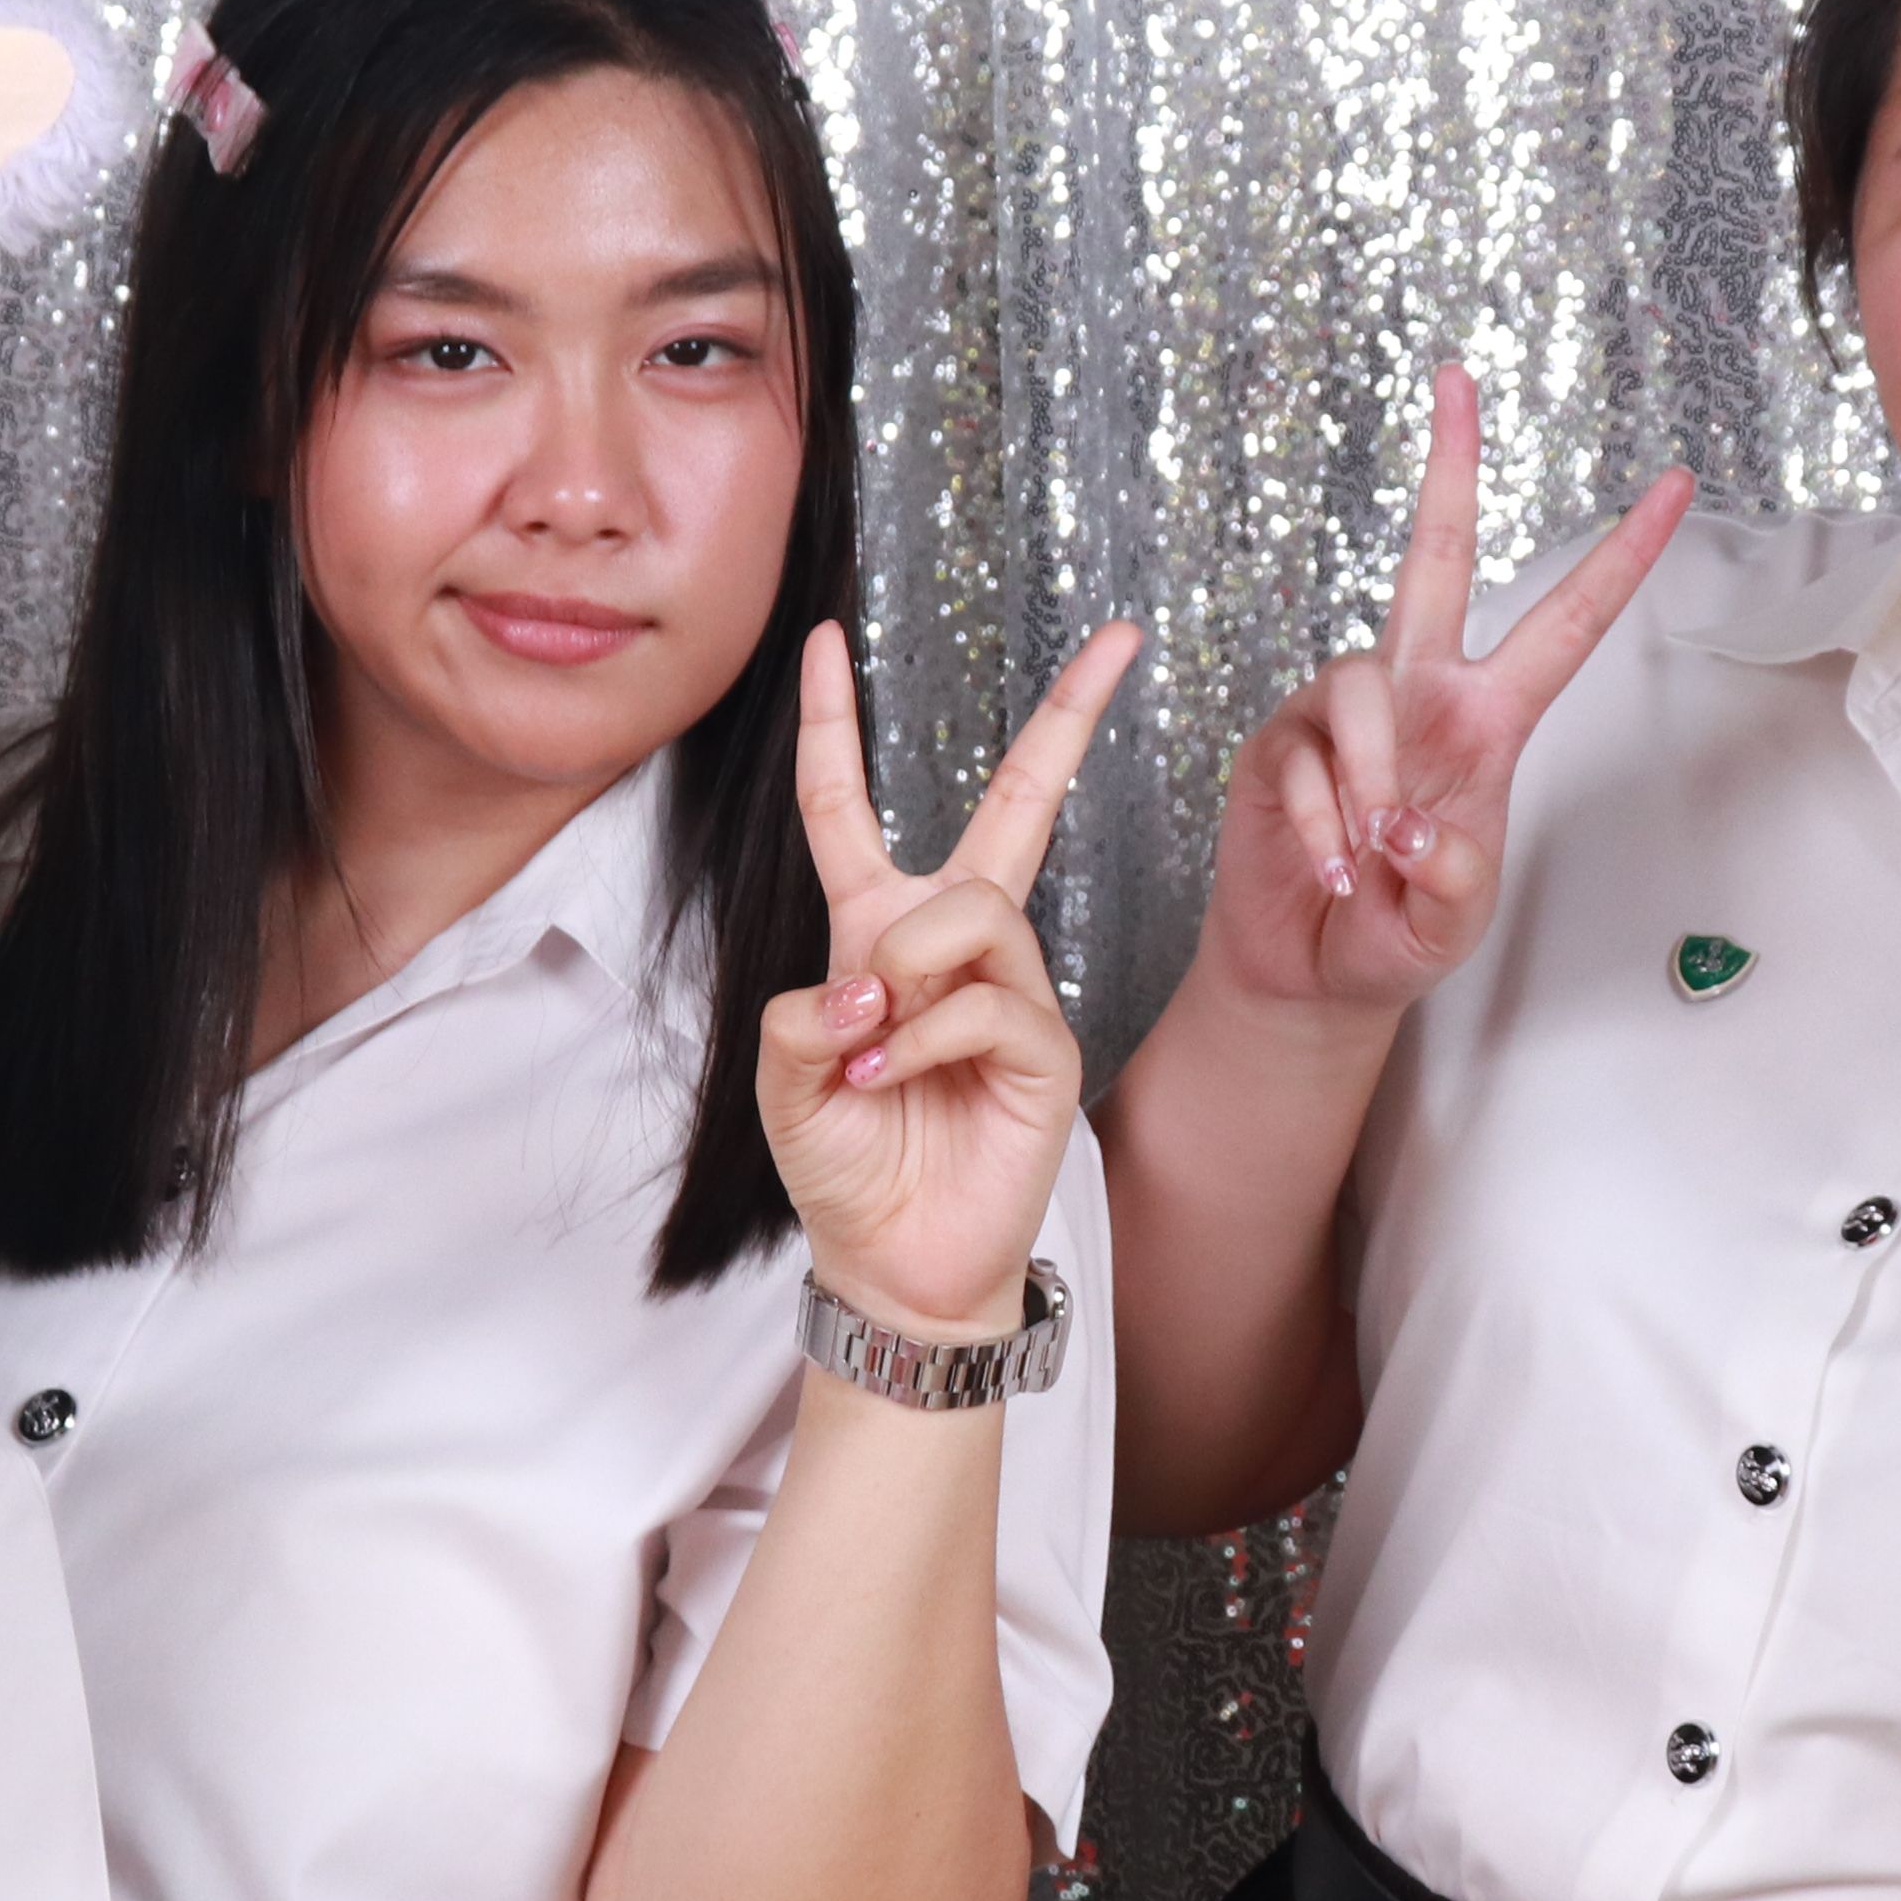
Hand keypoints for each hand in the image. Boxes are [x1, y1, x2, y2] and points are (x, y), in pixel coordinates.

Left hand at [760, 616, 1139, 1340]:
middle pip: (1018, 802)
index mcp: (875, 930)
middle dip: (1067, 718)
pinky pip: (990, 999)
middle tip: (1117, 641)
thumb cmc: (845, 1165)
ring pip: (974, 909)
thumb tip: (867, 984)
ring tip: (874, 1043)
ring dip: (908, 965)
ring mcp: (1010, 988)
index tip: (826, 641)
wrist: (892, 1259)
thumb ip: (800, 1014)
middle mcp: (953, 944)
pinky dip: (928, 1035)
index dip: (831, 723)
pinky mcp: (1045, 1045)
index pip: (846, 806)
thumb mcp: (783, 1079)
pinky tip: (895, 1076)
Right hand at [1197, 363, 1688, 1015]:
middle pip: (1436, 555)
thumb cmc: (1396, 932)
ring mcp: (1344, 710)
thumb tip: (1413, 828)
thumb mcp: (1450, 922)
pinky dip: (1320, 826)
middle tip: (1457, 379)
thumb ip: (1451, 880)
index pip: (1568, 625)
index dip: (1622, 557)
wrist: (1309, 972)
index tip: (1674, 485)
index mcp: (1490, 720)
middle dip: (1452, 465)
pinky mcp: (1278, 740)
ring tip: (1369, 858)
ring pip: (1358, 687)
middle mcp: (1419, 692)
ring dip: (1370, 780)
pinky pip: (1304, 757)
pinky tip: (1330, 871)